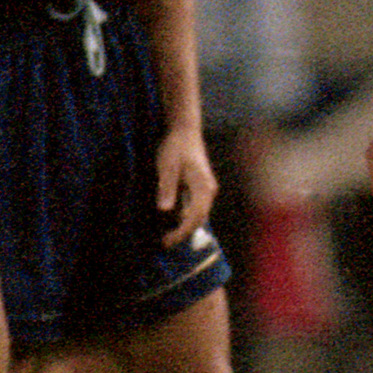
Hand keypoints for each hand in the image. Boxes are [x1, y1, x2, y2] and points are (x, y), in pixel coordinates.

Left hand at [155, 126, 216, 244]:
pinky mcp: (201, 186)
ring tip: (167, 235)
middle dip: (183, 233)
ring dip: (184, 226)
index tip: (167, 242)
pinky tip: (172, 220)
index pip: (194, 218)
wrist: (184, 129)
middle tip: (164, 243)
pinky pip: (195, 207)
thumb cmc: (174, 146)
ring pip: (198, 214)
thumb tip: (165, 210)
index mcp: (202, 187)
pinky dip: (185, 217)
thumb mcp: (166, 166)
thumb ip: (167, 188)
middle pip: (198, 219)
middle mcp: (208, 191)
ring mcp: (206, 189)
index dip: (181, 233)